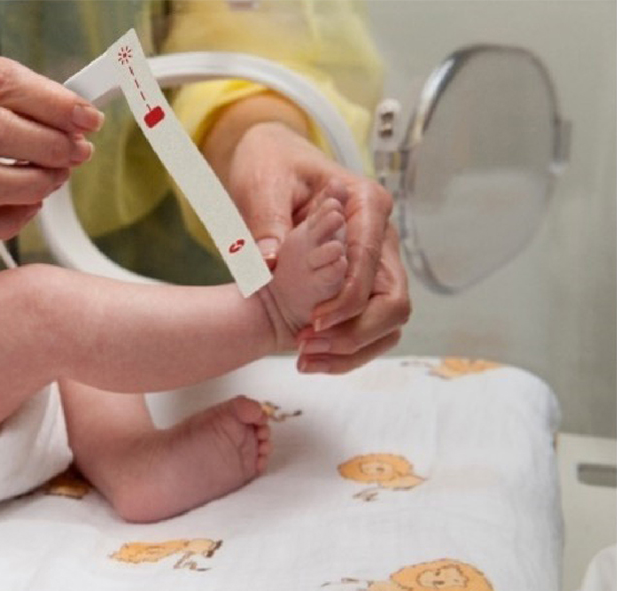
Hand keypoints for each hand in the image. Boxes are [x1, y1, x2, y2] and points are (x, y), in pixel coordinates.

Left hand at [211, 109, 408, 372]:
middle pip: (394, 300)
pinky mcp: (363, 281)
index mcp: (366, 204)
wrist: (272, 164)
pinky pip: (370, 324)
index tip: (312, 323)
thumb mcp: (262, 185)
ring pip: (388, 320)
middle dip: (355, 333)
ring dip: (352, 348)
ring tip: (305, 360)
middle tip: (305, 348)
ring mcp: (378, 260)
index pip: (371, 262)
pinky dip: (346, 347)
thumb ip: (266, 221)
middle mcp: (381, 235)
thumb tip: (268, 260)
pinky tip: (310, 357)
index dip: (347, 300)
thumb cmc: (270, 167)